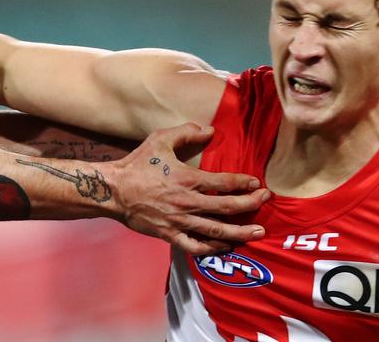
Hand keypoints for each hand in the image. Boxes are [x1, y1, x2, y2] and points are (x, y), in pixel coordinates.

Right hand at [109, 123, 269, 254]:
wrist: (113, 191)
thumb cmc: (138, 164)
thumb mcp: (161, 139)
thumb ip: (187, 132)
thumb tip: (210, 130)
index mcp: (187, 179)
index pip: (224, 183)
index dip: (244, 183)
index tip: (257, 183)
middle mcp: (187, 202)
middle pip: (226, 207)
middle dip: (250, 205)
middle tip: (266, 201)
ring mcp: (179, 222)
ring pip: (216, 230)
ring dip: (240, 232)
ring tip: (258, 233)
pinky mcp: (169, 235)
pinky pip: (195, 246)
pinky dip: (213, 248)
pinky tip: (227, 246)